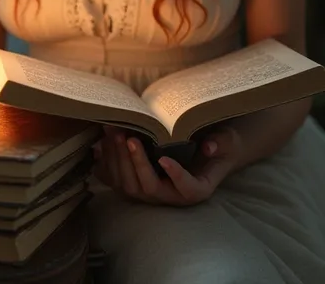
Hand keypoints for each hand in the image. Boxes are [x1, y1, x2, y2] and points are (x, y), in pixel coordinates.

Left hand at [93, 125, 243, 205]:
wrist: (205, 149)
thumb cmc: (219, 145)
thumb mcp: (227, 141)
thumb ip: (221, 143)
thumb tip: (209, 146)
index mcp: (196, 189)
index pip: (186, 190)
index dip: (175, 176)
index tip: (164, 158)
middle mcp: (170, 196)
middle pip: (149, 188)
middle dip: (136, 162)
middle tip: (129, 136)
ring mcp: (150, 192)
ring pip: (129, 185)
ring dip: (118, 159)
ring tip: (114, 132)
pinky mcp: (136, 184)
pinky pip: (116, 181)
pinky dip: (106, 164)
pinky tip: (101, 143)